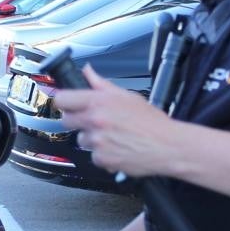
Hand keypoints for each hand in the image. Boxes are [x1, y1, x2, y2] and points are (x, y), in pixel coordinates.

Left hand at [53, 65, 180, 178]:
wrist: (167, 145)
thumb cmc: (151, 121)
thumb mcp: (127, 96)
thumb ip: (102, 84)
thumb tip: (87, 71)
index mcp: (99, 101)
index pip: (62, 99)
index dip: (65, 102)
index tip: (69, 105)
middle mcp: (95, 120)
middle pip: (66, 121)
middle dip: (77, 121)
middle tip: (94, 122)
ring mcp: (97, 141)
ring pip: (81, 140)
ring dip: (92, 139)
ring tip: (113, 136)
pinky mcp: (101, 159)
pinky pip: (93, 156)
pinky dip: (103, 155)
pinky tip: (117, 148)